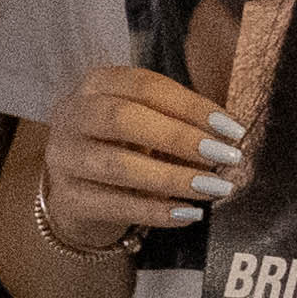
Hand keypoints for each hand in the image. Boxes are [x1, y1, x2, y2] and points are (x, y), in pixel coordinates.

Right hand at [41, 61, 242, 241]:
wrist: (77, 194)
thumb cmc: (122, 148)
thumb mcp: (144, 123)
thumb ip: (177, 121)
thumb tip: (228, 135)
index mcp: (97, 84)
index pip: (146, 86)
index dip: (192, 106)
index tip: (232, 129)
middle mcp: (72, 115)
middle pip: (125, 120)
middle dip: (180, 138)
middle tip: (224, 157)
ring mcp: (64, 157)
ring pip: (120, 166)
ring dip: (174, 178)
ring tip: (214, 188)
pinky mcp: (67, 199)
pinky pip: (116, 206)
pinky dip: (157, 211)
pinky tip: (190, 213)